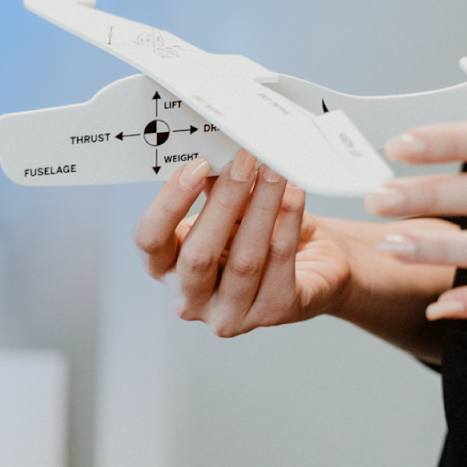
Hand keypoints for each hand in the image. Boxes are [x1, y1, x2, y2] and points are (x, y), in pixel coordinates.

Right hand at [137, 150, 354, 336]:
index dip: (170, 203)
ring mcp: (230, 314)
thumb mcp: (232, 207)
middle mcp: (192, 298)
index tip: (197, 166)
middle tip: (245, 162)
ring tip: (275, 171)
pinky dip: (288, 223)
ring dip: (262, 207)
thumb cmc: (263, 233)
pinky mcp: (273, 313)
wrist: (316, 261)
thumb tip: (216, 152)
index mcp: (168, 268)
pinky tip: (294, 194)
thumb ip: (216, 187)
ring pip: (244, 261)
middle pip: (198, 255)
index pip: (150, 241)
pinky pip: (279, 264)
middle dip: (224, 201)